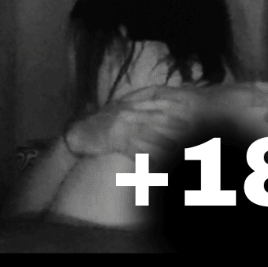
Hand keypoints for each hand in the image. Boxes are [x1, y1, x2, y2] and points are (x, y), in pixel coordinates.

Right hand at [64, 86, 204, 159]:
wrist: (79, 131)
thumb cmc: (100, 121)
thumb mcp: (116, 108)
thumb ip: (133, 105)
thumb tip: (151, 103)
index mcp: (128, 105)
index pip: (152, 103)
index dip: (169, 105)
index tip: (184, 107)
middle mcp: (126, 115)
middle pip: (152, 118)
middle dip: (171, 122)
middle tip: (188, 126)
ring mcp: (121, 128)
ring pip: (144, 135)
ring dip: (161, 140)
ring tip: (175, 146)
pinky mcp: (115, 142)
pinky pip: (131, 151)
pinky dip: (143, 157)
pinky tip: (154, 163)